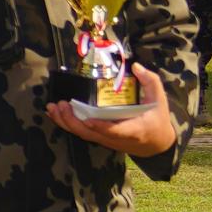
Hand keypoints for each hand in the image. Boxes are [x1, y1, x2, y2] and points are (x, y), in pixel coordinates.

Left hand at [57, 65, 183, 158]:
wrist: (156, 144)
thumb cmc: (157, 119)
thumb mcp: (159, 101)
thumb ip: (151, 82)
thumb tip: (136, 66)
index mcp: (135, 130)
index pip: (116, 131)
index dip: (102, 127)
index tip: (88, 119)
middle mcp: (117, 139)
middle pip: (92, 134)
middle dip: (73, 121)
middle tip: (60, 104)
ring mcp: (107, 140)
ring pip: (83, 135)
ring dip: (66, 122)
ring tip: (51, 108)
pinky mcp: (100, 139)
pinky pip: (82, 133)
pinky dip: (67, 124)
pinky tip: (54, 114)